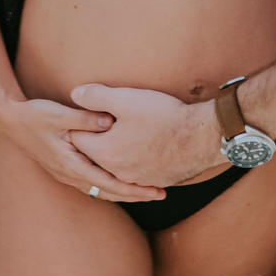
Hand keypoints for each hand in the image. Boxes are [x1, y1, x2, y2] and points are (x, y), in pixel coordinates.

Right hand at [0, 97, 165, 202]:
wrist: (12, 121)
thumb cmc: (35, 116)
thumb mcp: (58, 114)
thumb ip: (84, 118)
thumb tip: (110, 121)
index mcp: (71, 164)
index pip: (108, 183)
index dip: (133, 189)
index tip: (154, 190)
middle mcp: (70, 175)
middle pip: (108, 192)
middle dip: (134, 194)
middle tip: (160, 193)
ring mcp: (67, 174)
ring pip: (101, 190)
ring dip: (123, 191)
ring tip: (147, 191)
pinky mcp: (67, 168)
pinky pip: (93, 183)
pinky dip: (110, 185)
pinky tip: (121, 182)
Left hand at [71, 84, 221, 186]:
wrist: (200, 137)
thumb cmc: (163, 116)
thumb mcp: (126, 99)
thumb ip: (96, 96)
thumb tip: (75, 94)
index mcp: (105, 152)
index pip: (78, 138)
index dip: (80, 122)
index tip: (86, 112)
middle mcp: (117, 172)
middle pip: (94, 154)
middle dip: (94, 138)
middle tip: (100, 122)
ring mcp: (136, 179)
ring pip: (114, 165)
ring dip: (113, 151)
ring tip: (120, 135)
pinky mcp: (153, 180)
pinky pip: (134, 172)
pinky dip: (132, 161)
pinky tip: (140, 148)